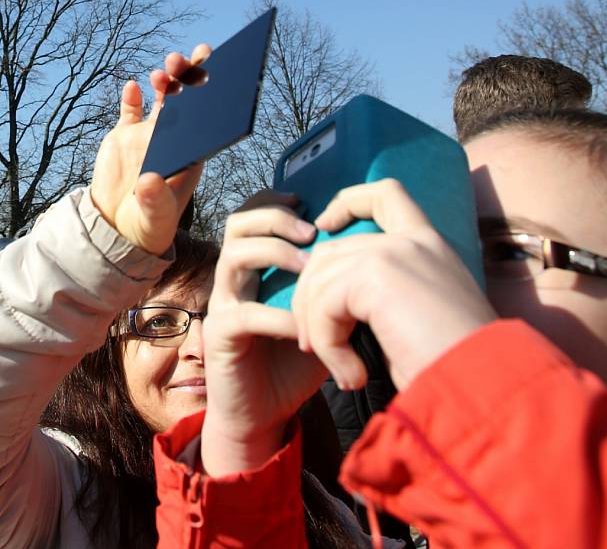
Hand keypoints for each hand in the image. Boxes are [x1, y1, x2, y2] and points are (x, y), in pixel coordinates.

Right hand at [89, 44, 210, 254]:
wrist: (118, 225)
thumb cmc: (150, 222)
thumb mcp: (155, 216)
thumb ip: (155, 200)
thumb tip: (149, 181)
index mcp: (193, 152)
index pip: (210, 119)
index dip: (216, 98)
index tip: (223, 75)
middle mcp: (176, 137)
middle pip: (189, 101)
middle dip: (191, 78)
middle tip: (189, 60)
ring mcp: (150, 134)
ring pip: (163, 99)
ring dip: (166, 82)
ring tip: (164, 71)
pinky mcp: (126, 135)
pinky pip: (131, 110)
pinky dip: (132, 97)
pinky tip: (133, 88)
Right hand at [200, 191, 327, 476]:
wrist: (266, 414)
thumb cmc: (298, 361)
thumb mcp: (324, 315)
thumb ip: (338, 287)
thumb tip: (376, 257)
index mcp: (257, 267)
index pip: (255, 214)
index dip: (278, 201)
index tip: (311, 203)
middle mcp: (236, 278)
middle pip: (238, 223)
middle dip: (276, 218)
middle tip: (312, 231)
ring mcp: (224, 304)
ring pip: (233, 255)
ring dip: (274, 253)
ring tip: (308, 264)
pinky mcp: (221, 335)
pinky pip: (245, 313)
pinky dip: (279, 315)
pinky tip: (305, 326)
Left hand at [292, 179, 496, 391]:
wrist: (483, 382)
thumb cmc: (455, 365)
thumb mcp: (420, 317)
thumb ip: (382, 296)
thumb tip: (330, 303)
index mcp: (430, 245)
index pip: (386, 193)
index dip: (347, 202)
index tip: (325, 226)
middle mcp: (413, 240)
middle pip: (332, 247)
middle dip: (309, 294)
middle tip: (314, 343)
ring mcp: (396, 253)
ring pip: (321, 277)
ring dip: (317, 328)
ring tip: (342, 370)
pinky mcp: (377, 276)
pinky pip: (324, 306)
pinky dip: (328, 345)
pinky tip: (353, 375)